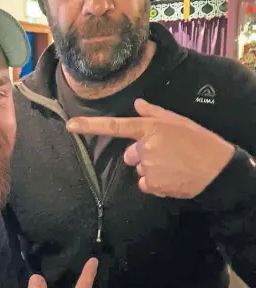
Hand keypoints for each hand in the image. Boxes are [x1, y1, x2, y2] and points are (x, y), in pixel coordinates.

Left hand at [67, 99, 234, 198]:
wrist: (217, 169)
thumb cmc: (199, 141)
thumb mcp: (178, 121)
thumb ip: (154, 113)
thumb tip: (137, 103)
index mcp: (149, 128)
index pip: (114, 126)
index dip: (90, 126)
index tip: (70, 126)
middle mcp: (144, 147)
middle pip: (129, 154)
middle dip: (142, 155)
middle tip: (165, 154)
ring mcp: (147, 167)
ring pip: (138, 170)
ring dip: (150, 169)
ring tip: (172, 165)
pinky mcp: (152, 184)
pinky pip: (145, 184)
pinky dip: (155, 182)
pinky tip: (171, 177)